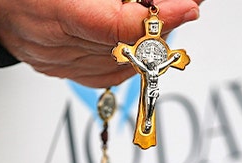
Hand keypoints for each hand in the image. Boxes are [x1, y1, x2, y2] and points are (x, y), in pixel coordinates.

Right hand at [0, 0, 201, 87]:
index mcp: (55, 11)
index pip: (121, 27)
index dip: (161, 18)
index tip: (188, 6)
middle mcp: (54, 43)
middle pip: (127, 46)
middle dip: (161, 25)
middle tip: (181, 4)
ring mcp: (54, 61)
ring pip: (121, 65)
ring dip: (147, 43)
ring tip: (160, 16)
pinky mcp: (55, 69)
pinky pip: (105, 76)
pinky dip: (128, 61)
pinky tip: (138, 43)